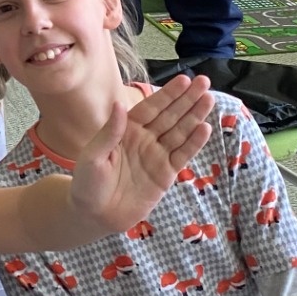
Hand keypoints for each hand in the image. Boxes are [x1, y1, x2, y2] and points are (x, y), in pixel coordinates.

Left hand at [69, 75, 213, 237]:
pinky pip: (182, 155)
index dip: (167, 94)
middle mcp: (145, 139)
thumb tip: (119, 104)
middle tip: (204, 82)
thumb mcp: (93, 155)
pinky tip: (205, 128)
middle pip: (170, 115)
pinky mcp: (165, 174)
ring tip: (209, 99)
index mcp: (126, 130)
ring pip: (180, 132)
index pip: (150, 107)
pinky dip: (194, 143)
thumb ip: (109, 132)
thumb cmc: (87, 183)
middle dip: (187, 99)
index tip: (183, 80)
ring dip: (195, 116)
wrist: (94, 215)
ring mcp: (157, 155)